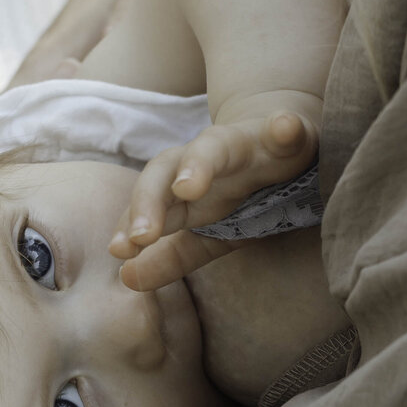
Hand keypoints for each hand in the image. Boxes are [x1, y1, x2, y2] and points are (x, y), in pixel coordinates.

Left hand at [108, 96, 320, 289]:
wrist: (281, 143)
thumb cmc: (240, 191)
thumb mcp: (208, 233)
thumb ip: (171, 257)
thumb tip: (127, 279)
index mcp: (183, 185)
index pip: (149, 201)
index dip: (132, 223)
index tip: (119, 251)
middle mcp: (205, 159)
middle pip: (166, 168)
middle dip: (151, 200)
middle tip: (142, 235)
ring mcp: (245, 143)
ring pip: (214, 145)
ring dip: (199, 163)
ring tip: (187, 187)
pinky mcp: (287, 134)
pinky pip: (286, 129)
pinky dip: (285, 128)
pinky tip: (285, 128)